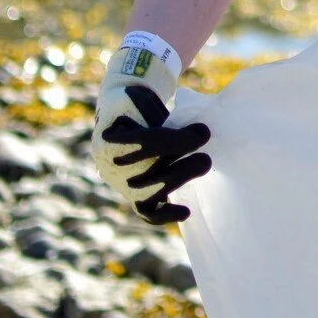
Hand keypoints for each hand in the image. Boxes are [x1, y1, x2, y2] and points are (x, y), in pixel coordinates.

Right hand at [91, 37, 211, 223]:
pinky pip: (146, 210)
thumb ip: (169, 120)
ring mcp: (122, 182)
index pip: (145, 142)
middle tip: (207, 156)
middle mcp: (111, 164)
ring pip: (148, 192)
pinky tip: (186, 211)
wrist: (123, 112)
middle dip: (181, 163)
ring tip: (204, 163)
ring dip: (179, 179)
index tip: (203, 132)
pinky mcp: (135, 193)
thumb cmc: (138, 104)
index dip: (177, 140)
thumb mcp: (148, 102)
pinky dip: (165, 215)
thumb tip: (203, 134)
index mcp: (110, 135)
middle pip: (147, 172)